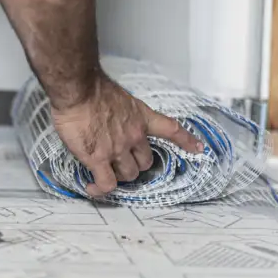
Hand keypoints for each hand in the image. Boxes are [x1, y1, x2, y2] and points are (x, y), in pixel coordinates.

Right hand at [51, 72, 203, 196]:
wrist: (78, 90)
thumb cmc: (93, 88)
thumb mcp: (120, 98)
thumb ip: (124, 114)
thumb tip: (112, 121)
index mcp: (141, 118)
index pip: (171, 129)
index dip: (186, 141)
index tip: (198, 148)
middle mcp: (134, 136)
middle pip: (145, 163)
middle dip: (134, 165)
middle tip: (119, 162)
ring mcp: (118, 150)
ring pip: (128, 175)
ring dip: (117, 176)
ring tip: (103, 171)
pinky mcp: (98, 159)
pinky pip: (106, 184)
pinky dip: (100, 189)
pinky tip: (92, 187)